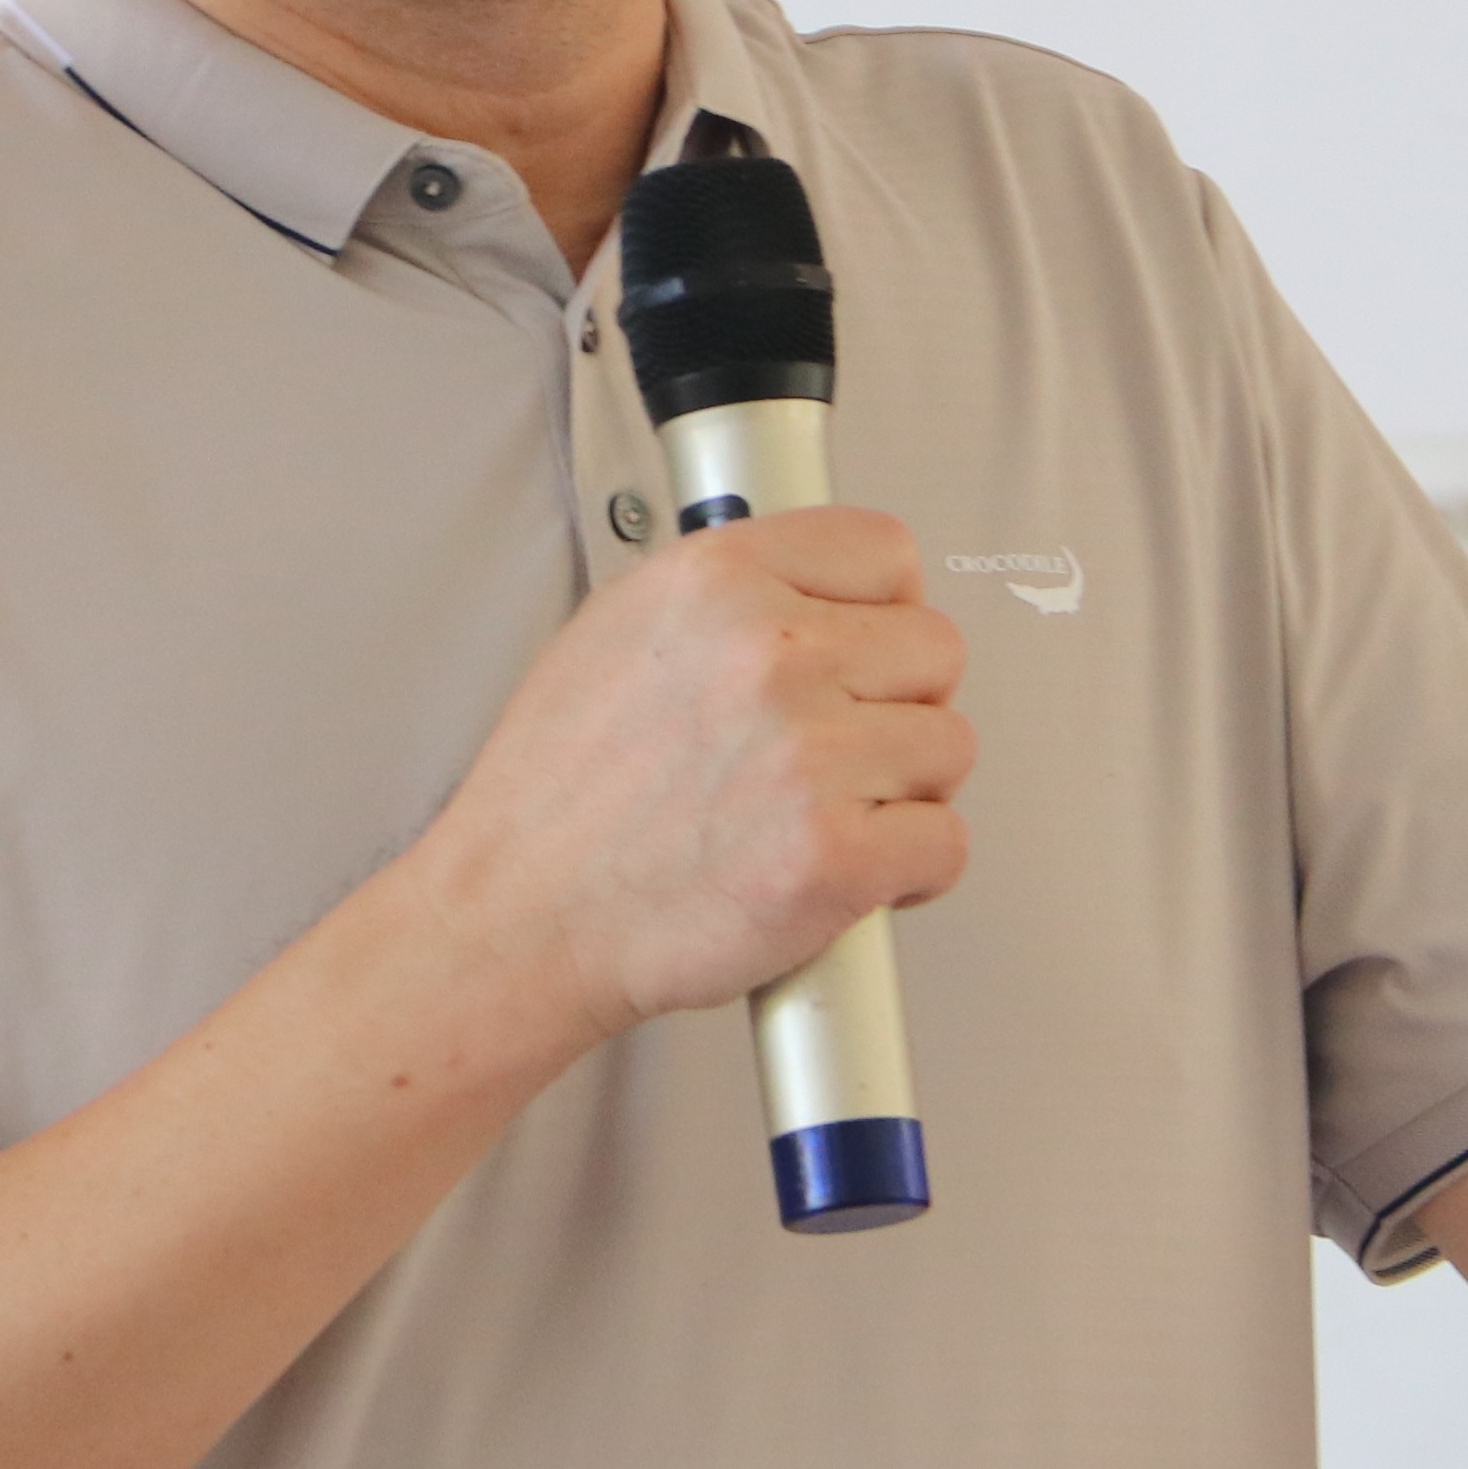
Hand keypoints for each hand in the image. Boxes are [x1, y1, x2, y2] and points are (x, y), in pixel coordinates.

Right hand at [414, 507, 974, 1059]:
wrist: (517, 919)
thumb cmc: (554, 801)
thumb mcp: (613, 632)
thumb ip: (722, 599)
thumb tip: (803, 589)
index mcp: (715, 583)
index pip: (883, 549)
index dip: (885, 609)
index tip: (870, 647)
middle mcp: (767, 655)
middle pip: (935, 648)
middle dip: (899, 704)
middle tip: (846, 747)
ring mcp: (806, 756)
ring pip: (950, 746)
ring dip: (907, 790)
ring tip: (836, 813)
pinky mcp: (833, 856)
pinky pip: (946, 843)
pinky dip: (912, 872)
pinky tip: (854, 872)